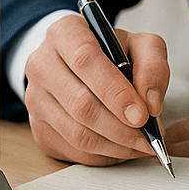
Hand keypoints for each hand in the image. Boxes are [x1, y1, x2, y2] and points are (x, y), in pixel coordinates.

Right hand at [23, 13, 169, 165]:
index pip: (86, 61)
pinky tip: (122, 148)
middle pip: (81, 104)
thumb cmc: (109, 55)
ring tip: (141, 145)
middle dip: (122, 128)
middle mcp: (42, 64)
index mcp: (65, 34)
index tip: (142, 115)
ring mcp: (35, 98)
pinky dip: (104, 156)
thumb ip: (153, 65)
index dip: (116, 92)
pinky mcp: (38, 127)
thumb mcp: (138, 46)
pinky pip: (74, 150)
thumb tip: (151, 103)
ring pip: (78, 133)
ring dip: (116, 146)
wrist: (77, 66)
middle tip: (149, 138)